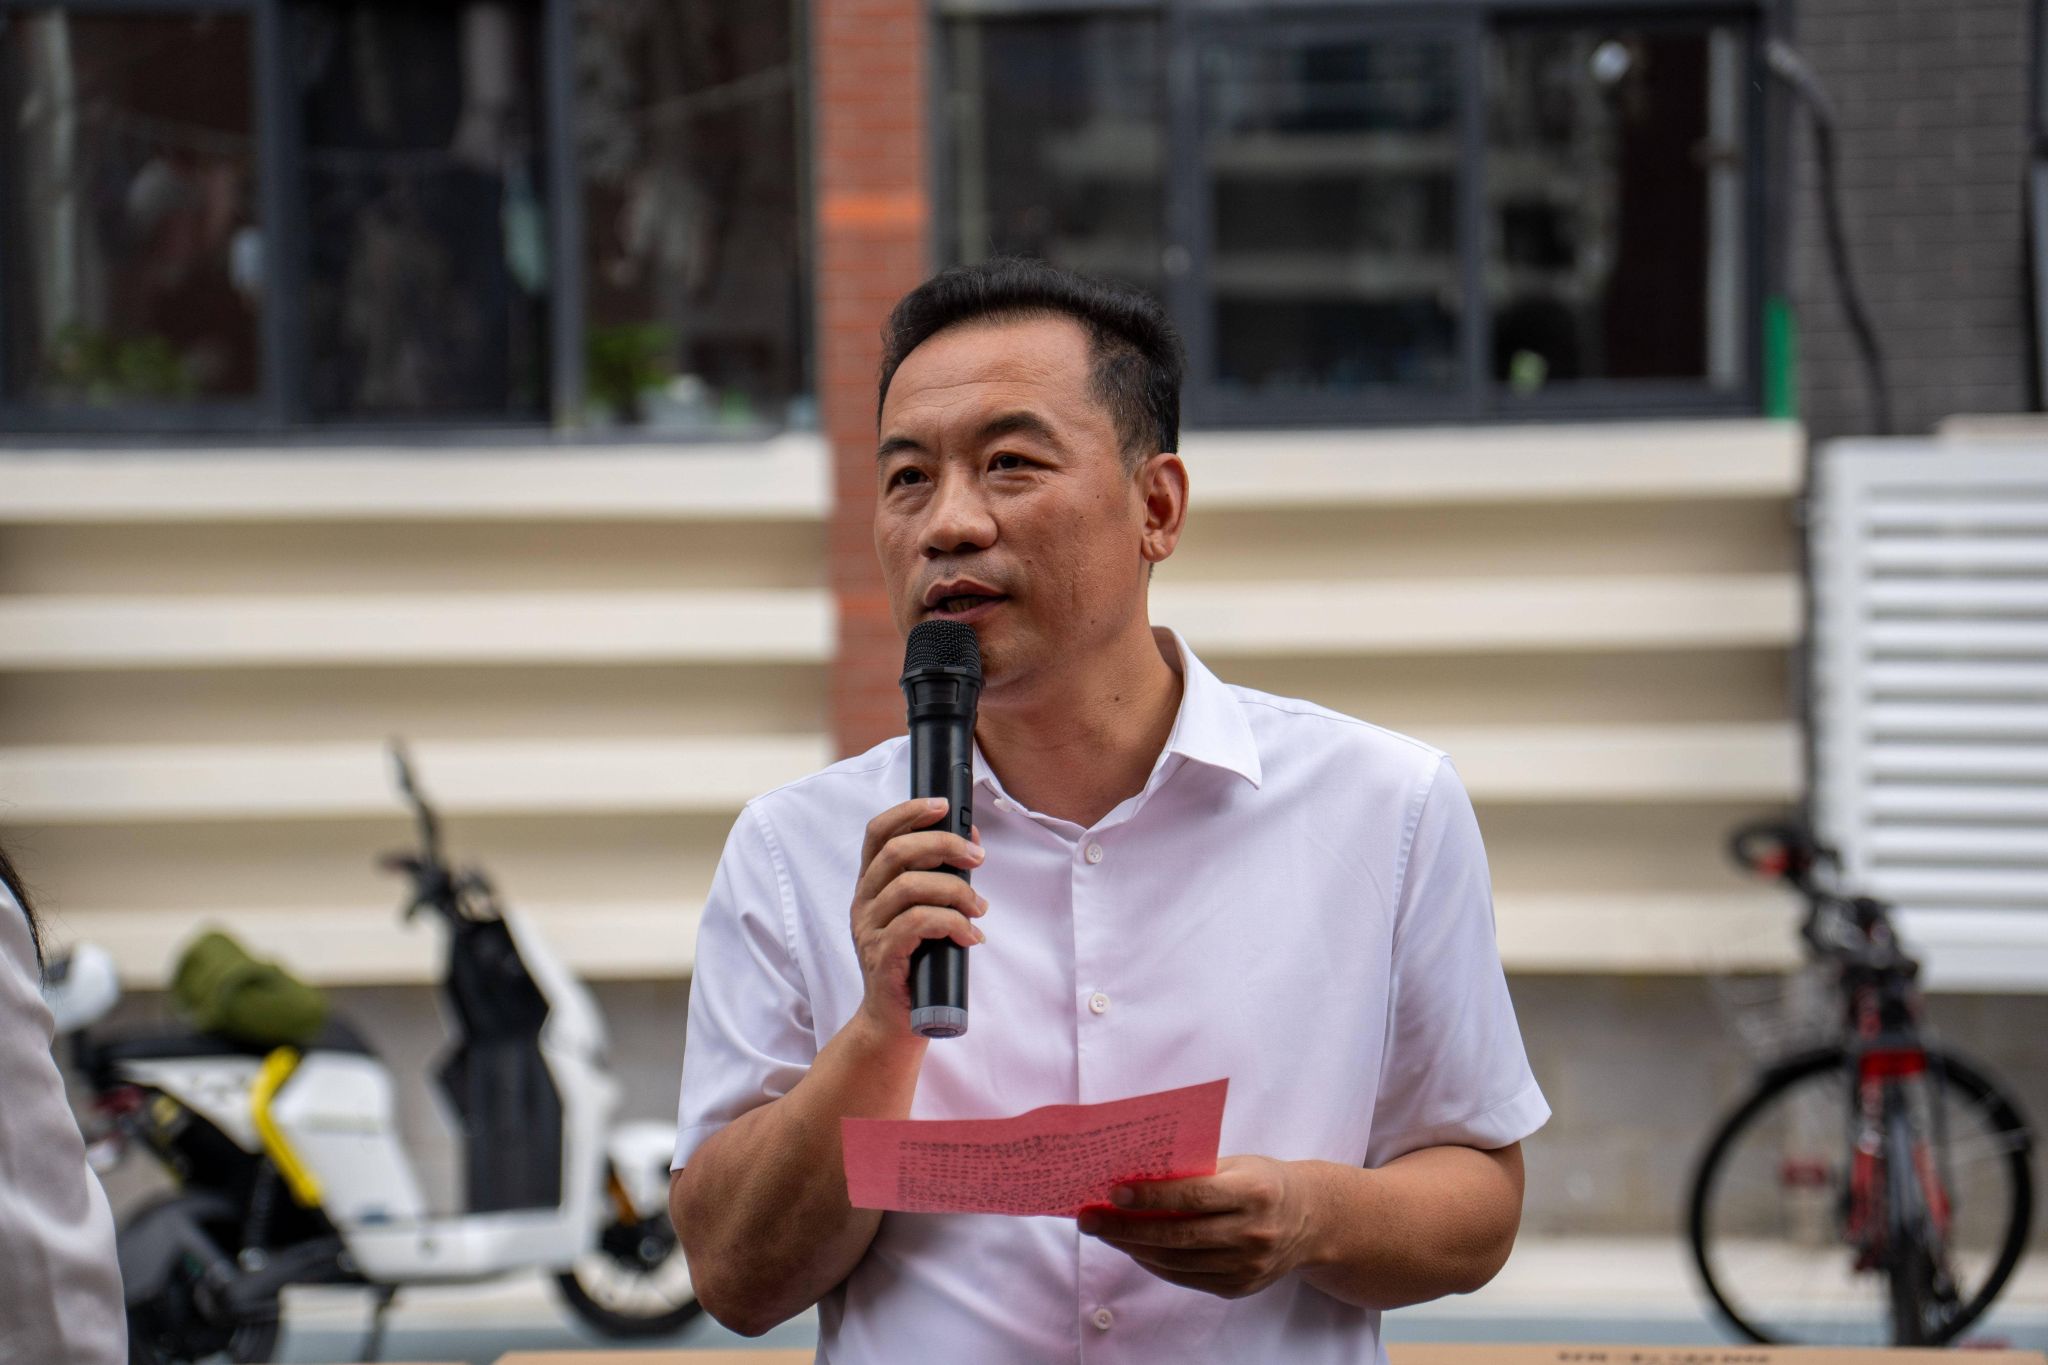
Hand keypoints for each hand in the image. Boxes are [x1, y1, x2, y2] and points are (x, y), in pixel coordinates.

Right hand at [850, 798, 985, 1034]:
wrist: (895, 1022)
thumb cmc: (917, 963)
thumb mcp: (927, 913)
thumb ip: (941, 879)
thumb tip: (972, 843)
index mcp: (871, 885)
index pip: (878, 833)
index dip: (909, 811)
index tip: (945, 806)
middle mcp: (864, 902)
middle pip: (896, 852)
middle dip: (943, 845)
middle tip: (977, 858)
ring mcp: (869, 929)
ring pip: (910, 887)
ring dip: (956, 891)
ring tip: (980, 909)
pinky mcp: (882, 956)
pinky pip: (917, 924)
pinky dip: (952, 923)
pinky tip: (971, 936)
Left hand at [1077, 1156, 1319, 1299]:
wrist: (1312, 1220)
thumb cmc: (1263, 1182)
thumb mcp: (1238, 1165)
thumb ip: (1195, 1172)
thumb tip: (1137, 1176)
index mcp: (1253, 1192)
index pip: (1193, 1196)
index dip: (1151, 1196)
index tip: (1113, 1192)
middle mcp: (1252, 1233)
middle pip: (1177, 1235)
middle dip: (1126, 1228)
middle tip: (1089, 1219)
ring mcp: (1247, 1265)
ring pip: (1177, 1261)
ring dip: (1134, 1247)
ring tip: (1105, 1232)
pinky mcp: (1239, 1287)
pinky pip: (1186, 1278)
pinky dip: (1155, 1264)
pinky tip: (1134, 1248)